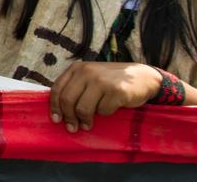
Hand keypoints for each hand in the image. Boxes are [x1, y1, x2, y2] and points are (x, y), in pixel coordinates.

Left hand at [48, 61, 163, 132]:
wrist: (142, 77)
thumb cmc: (112, 81)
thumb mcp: (90, 78)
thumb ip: (75, 88)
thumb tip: (59, 111)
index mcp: (77, 68)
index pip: (57, 89)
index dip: (54, 106)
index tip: (56, 120)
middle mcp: (87, 72)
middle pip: (67, 100)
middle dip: (68, 117)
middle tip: (72, 128)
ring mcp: (101, 81)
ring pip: (82, 108)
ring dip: (84, 120)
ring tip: (87, 125)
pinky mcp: (115, 91)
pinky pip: (102, 111)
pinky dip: (105, 114)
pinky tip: (110, 109)